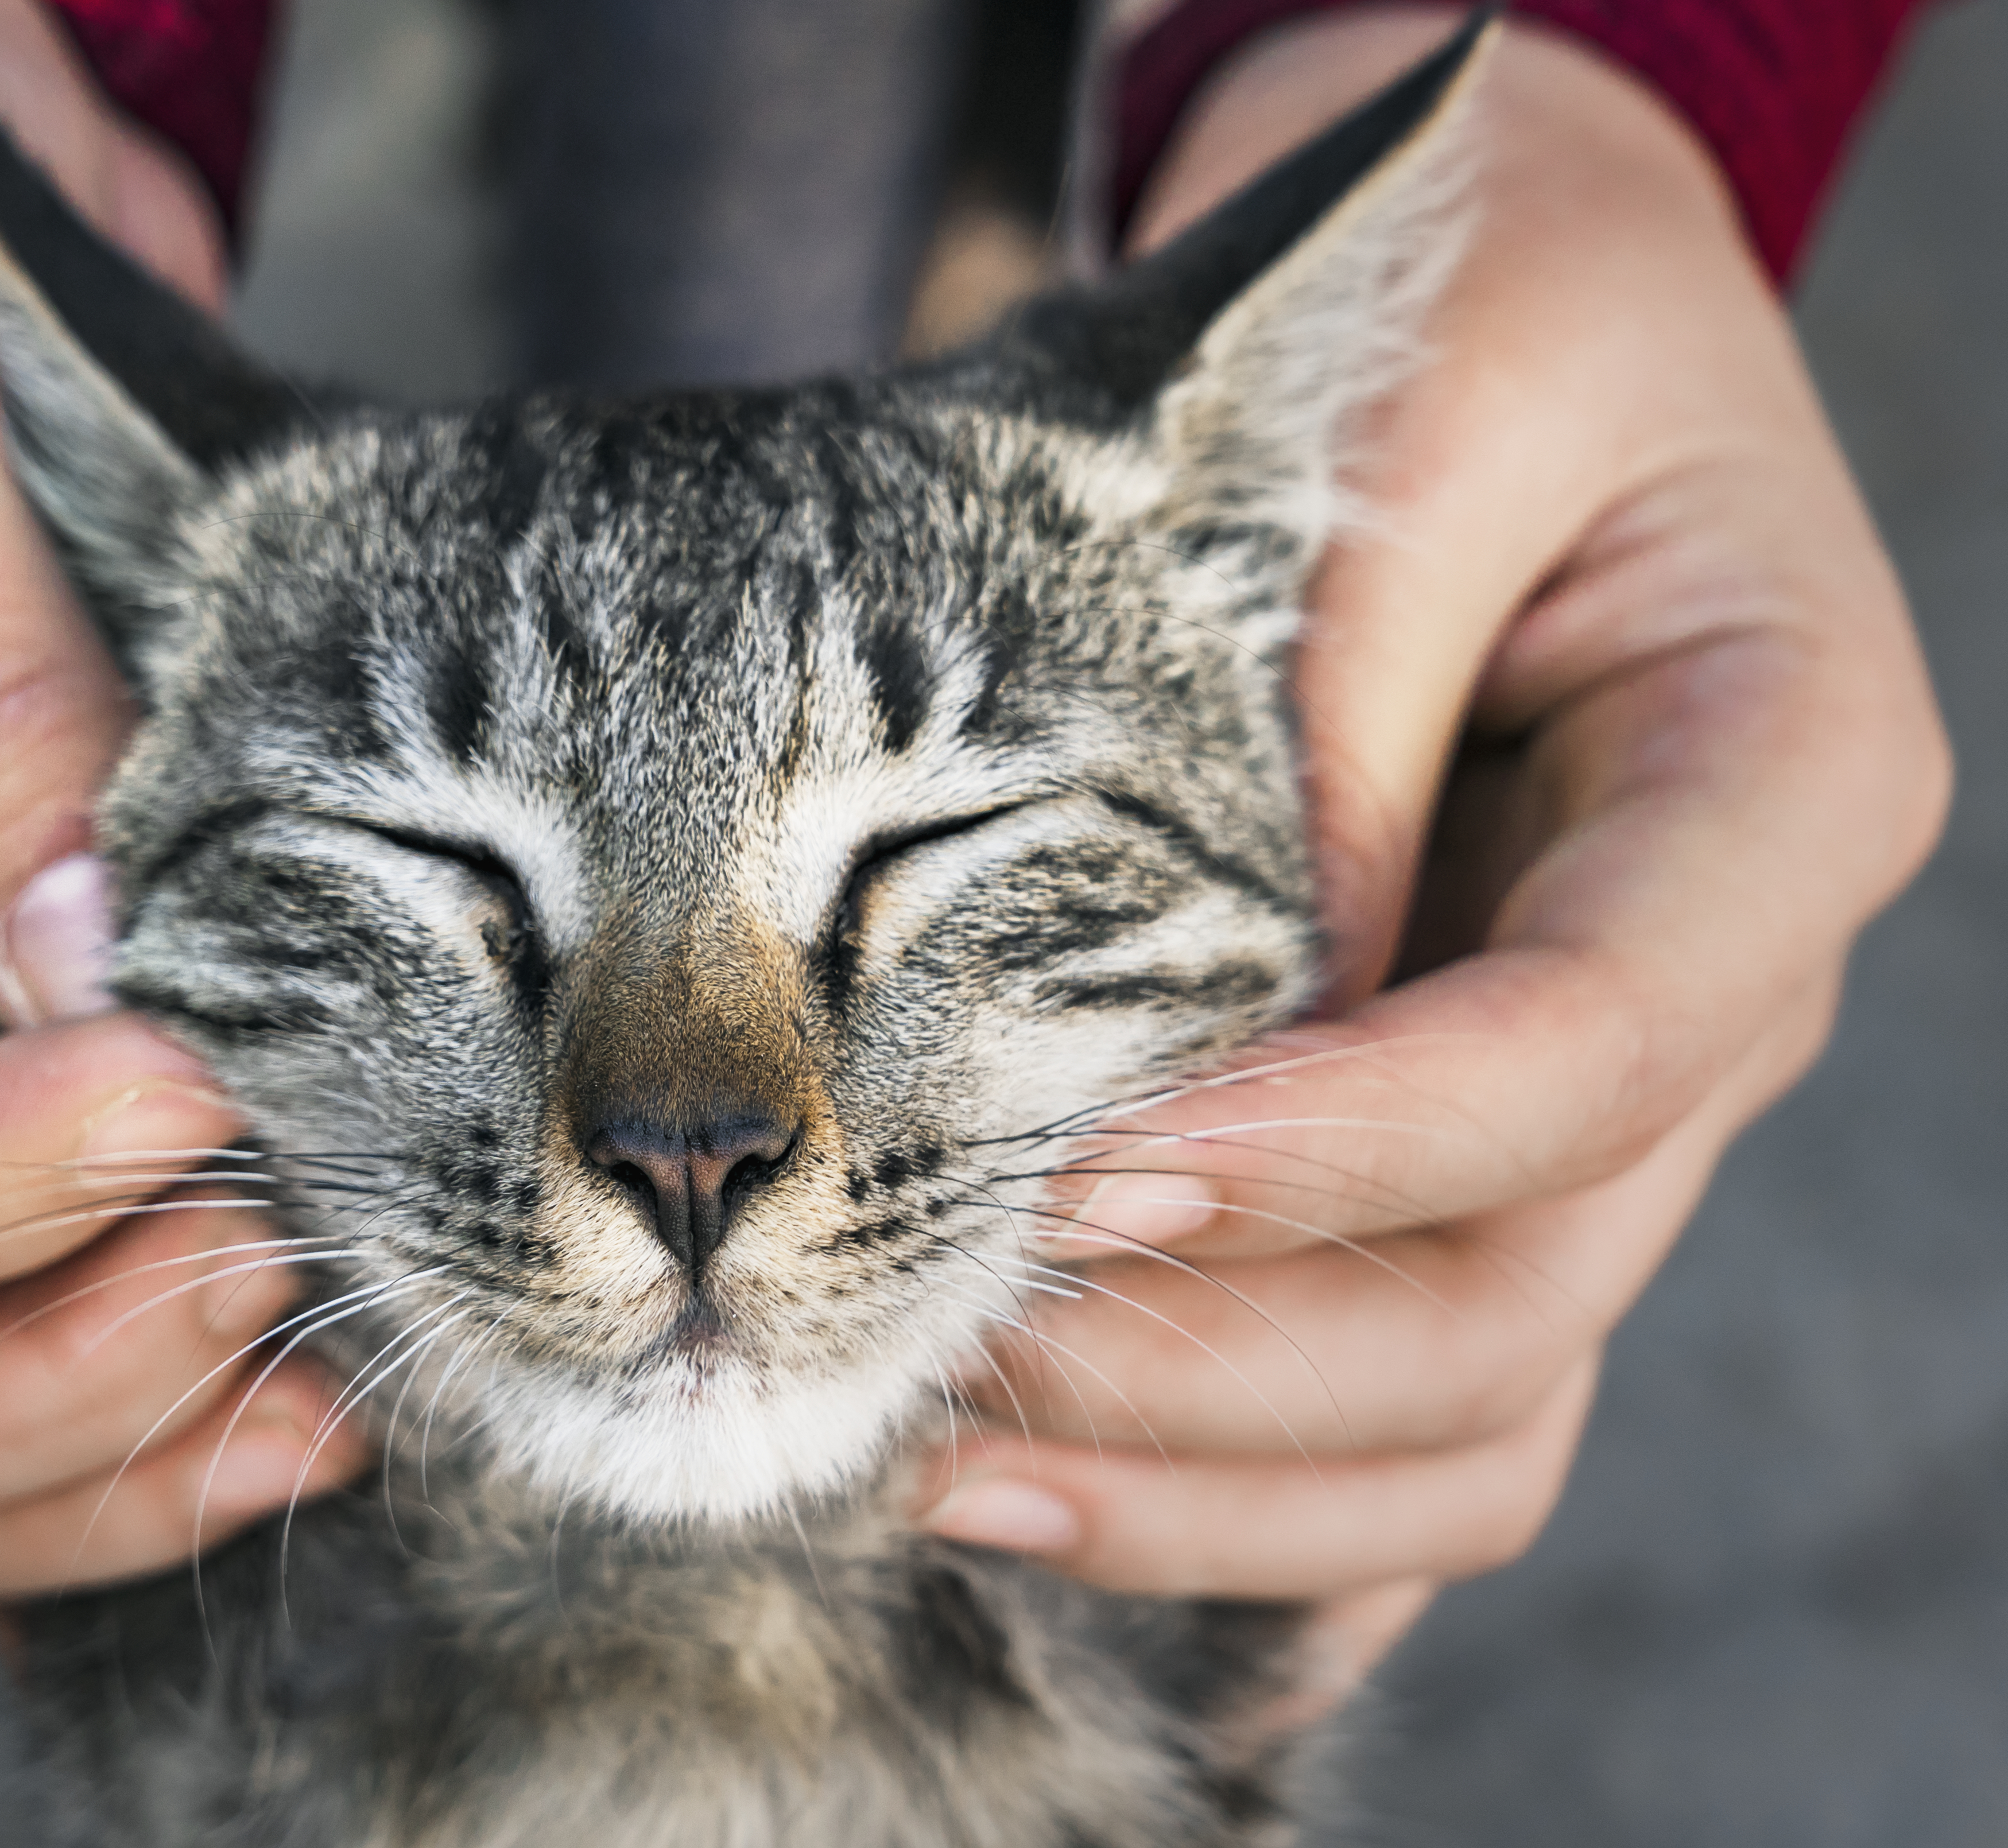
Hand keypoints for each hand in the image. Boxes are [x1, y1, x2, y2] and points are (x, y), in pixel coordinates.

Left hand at [918, 8, 1948, 1696]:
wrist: (1492, 297)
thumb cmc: (1469, 309)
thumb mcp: (1412, 421)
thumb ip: (1322, 724)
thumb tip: (1189, 1045)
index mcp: (1779, 788)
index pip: (1590, 1049)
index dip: (1346, 1146)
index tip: (1085, 1169)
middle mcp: (1716, 989)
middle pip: (1517, 1293)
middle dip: (1226, 1360)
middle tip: (944, 1337)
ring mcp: (1599, 1105)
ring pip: (1467, 1410)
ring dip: (1208, 1480)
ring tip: (933, 1462)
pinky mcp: (1468, 1151)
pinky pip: (1410, 1400)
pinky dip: (1245, 1494)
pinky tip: (1051, 1518)